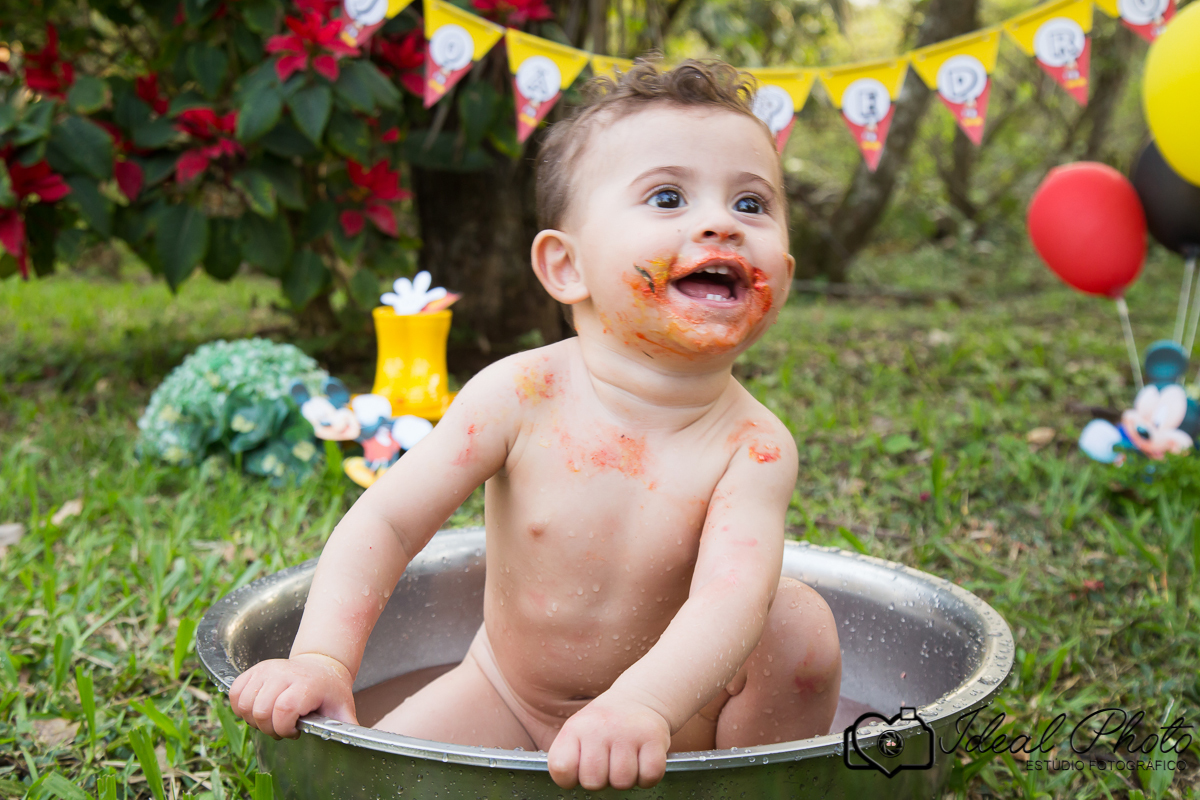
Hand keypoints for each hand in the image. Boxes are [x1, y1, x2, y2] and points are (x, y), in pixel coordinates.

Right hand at [229, 653, 356, 738]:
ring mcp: (266, 670)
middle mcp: (283, 673)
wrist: (320, 665)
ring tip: (272, 718)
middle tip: (283, 726)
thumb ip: (346, 725)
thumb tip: (356, 741)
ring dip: (253, 718)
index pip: (283, 708)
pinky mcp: (254, 670)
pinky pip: (234, 692)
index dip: (284, 727)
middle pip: (260, 710)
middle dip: (269, 727)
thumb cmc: (330, 690)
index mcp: (305, 684)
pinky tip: (258, 708)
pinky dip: (240, 706)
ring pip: (244, 703)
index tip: (295, 730)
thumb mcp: (342, 706)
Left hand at [547, 692, 671, 790]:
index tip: (580, 768)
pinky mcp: (653, 737)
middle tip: (607, 763)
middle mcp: (600, 728)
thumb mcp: (577, 733)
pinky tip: (642, 762)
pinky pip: (649, 777)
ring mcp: (628, 732)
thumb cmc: (603, 726)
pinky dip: (647, 777)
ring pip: (622, 782)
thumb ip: (568, 759)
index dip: (571, 778)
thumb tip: (572, 784)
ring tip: (625, 760)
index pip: (561, 769)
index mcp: (575, 728)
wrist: (638, 699)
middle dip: (602, 780)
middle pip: (593, 782)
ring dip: (626, 779)